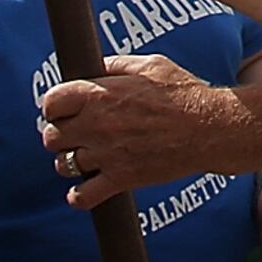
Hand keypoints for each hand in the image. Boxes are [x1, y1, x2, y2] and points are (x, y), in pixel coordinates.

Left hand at [42, 53, 243, 208]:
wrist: (211, 127)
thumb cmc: (185, 92)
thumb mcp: (151, 64)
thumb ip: (116, 65)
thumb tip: (94, 68)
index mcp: (100, 93)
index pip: (50, 103)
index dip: (55, 107)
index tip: (64, 110)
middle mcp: (97, 124)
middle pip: (50, 136)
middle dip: (61, 134)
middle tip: (77, 134)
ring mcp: (107, 154)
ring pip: (63, 165)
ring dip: (71, 162)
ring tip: (88, 157)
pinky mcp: (121, 179)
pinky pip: (81, 196)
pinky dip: (80, 194)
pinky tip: (90, 185)